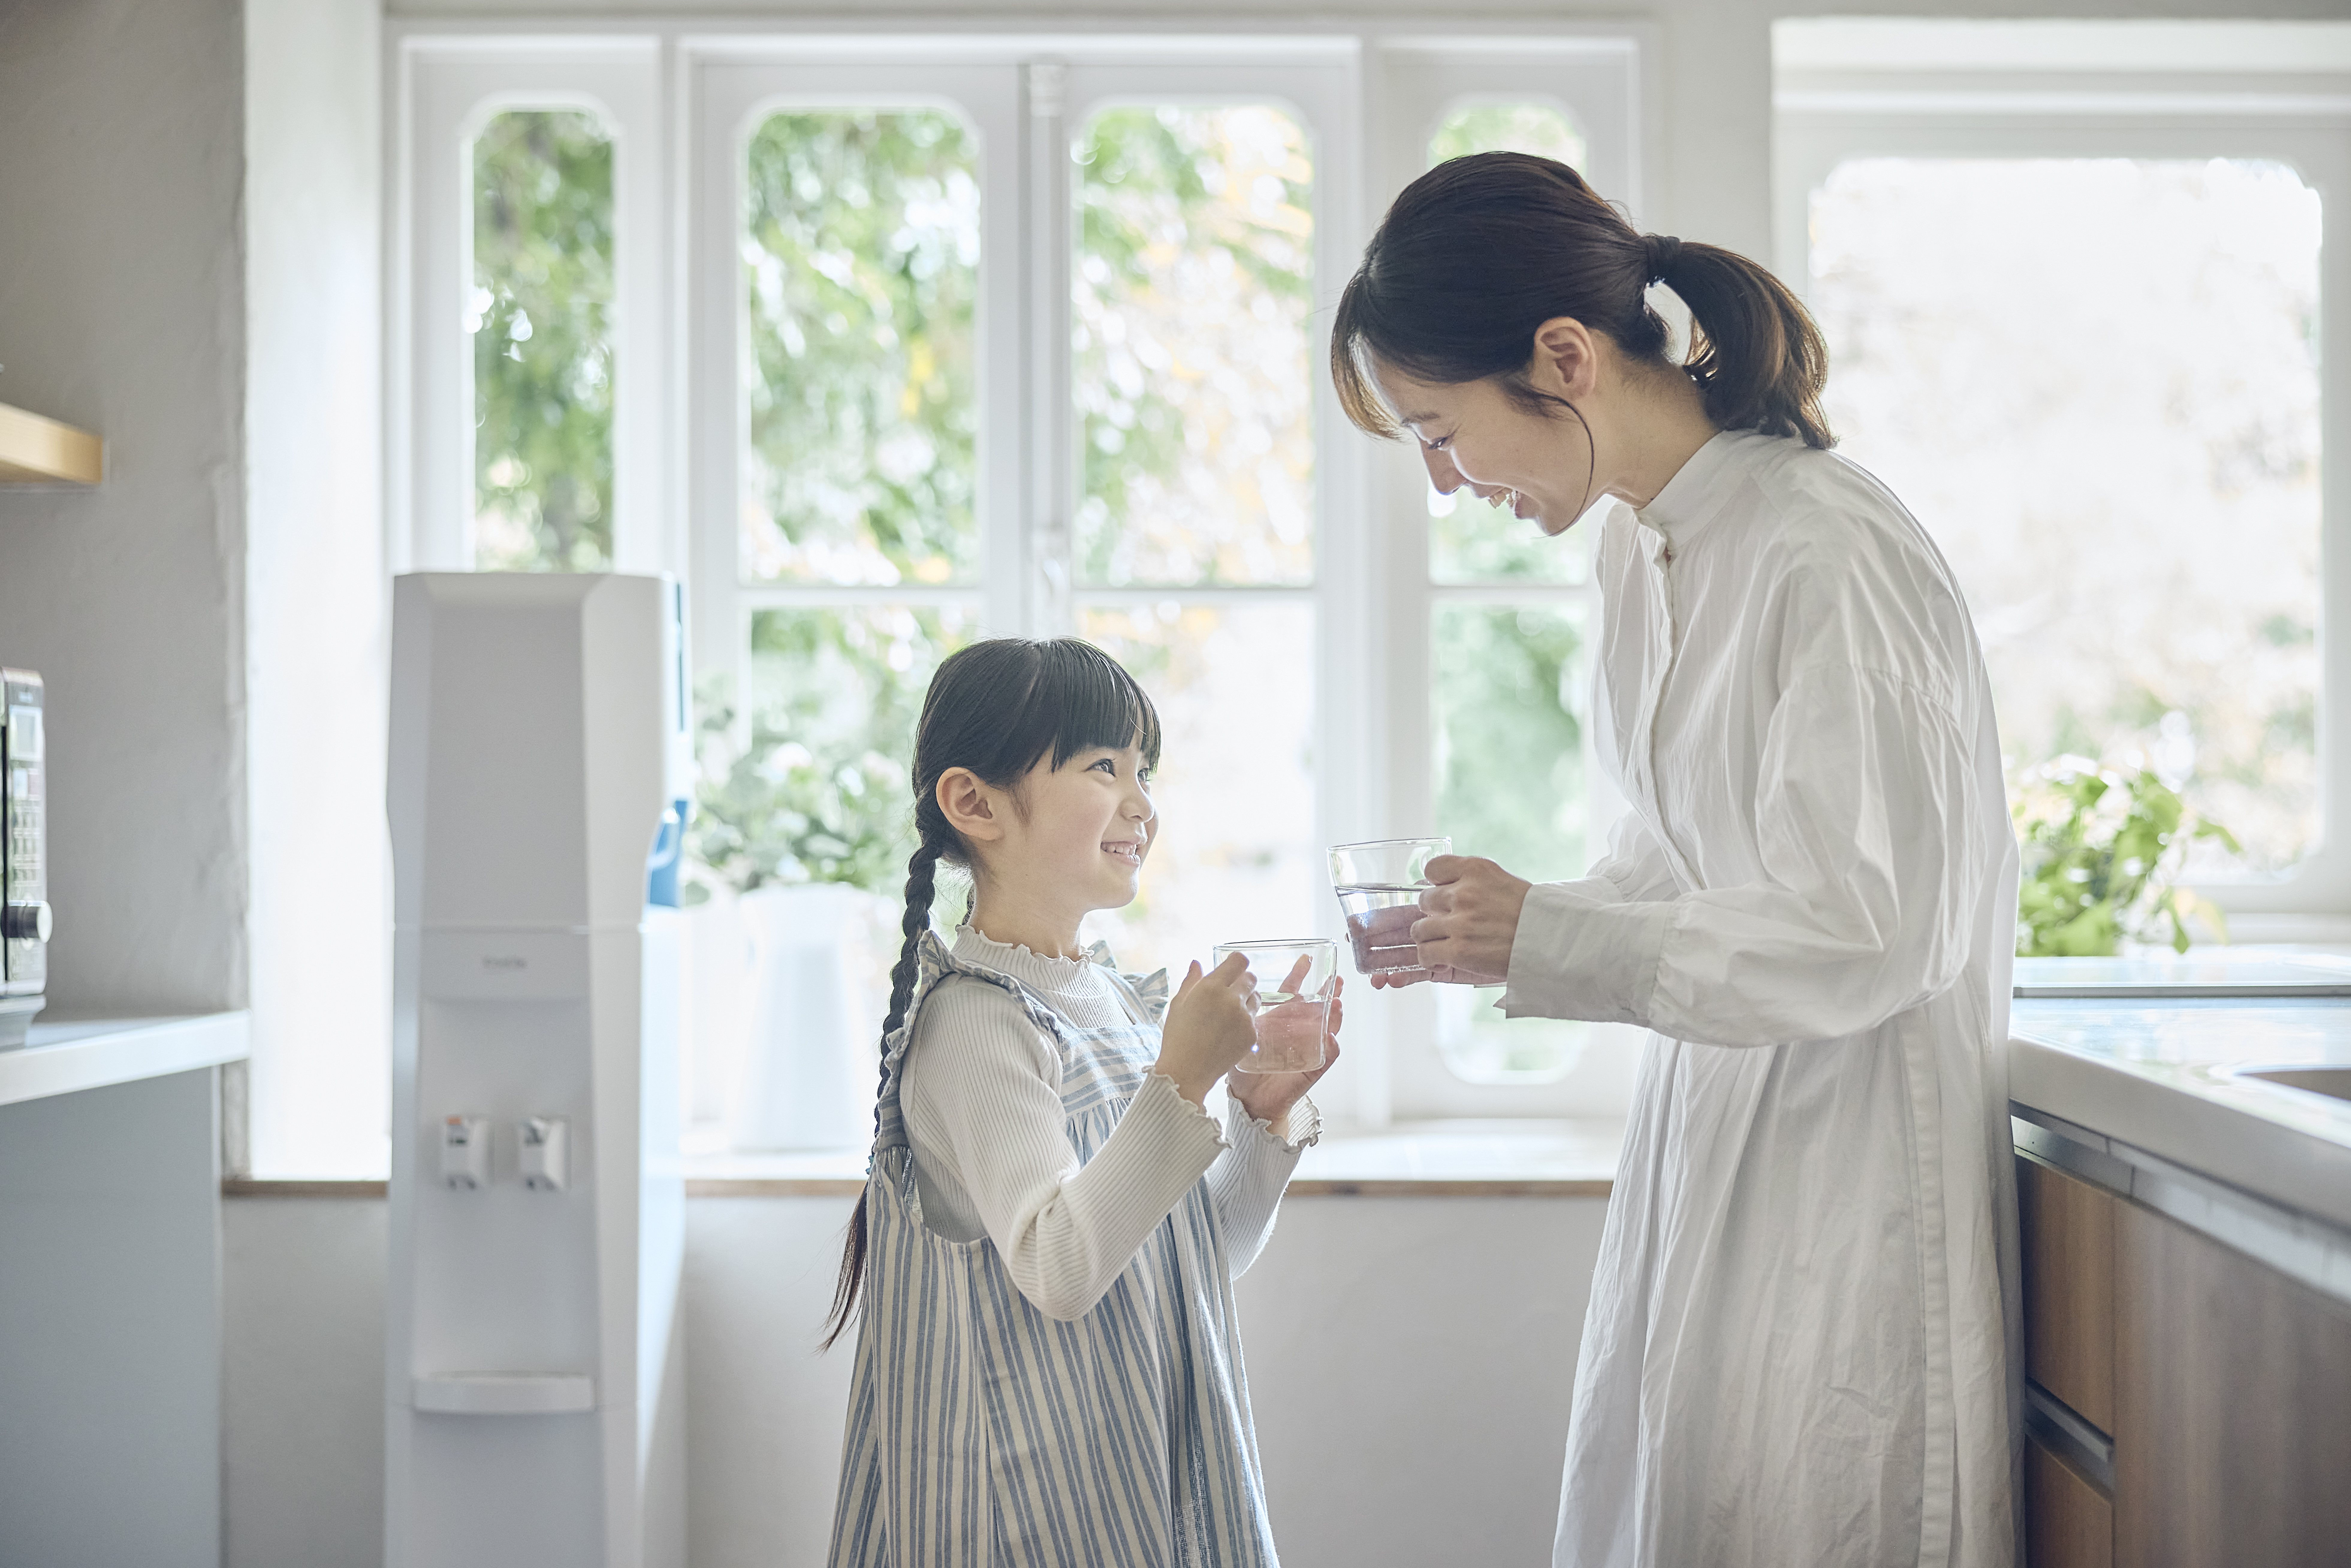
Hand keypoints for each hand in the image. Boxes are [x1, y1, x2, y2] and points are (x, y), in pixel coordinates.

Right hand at [1154, 952, 1257, 1104]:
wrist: (1187, 1071)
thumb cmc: (1177, 1037)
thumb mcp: (1179, 1004)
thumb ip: (1191, 981)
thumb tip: (1197, 963)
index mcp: (1211, 987)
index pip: (1239, 961)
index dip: (1236, 963)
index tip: (1231, 969)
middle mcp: (1232, 999)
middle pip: (1251, 978)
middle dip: (1242, 981)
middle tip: (1230, 992)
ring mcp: (1244, 1018)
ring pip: (1257, 997)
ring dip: (1247, 999)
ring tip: (1230, 1012)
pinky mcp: (1252, 1035)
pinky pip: (1255, 1019)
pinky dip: (1246, 1021)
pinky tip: (1230, 1031)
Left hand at [1226, 961, 1342, 1131]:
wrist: (1249, 1101)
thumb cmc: (1243, 1071)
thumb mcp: (1238, 1037)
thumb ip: (1233, 1017)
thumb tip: (1218, 987)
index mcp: (1279, 1023)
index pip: (1291, 994)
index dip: (1299, 976)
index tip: (1305, 958)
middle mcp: (1296, 1033)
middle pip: (1316, 1008)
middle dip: (1327, 992)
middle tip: (1335, 978)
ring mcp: (1306, 1051)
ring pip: (1326, 1029)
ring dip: (1334, 1017)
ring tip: (1337, 1003)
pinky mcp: (1311, 1069)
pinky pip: (1325, 1058)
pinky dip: (1330, 1049)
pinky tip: (1332, 1038)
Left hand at [1371, 854, 1529, 989]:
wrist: (1553, 941)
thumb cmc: (1531, 914)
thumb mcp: (1502, 882)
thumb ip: (1472, 882)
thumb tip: (1441, 888)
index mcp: (1477, 870)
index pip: (1433, 868)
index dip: (1435, 884)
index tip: (1444, 894)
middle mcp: (1465, 893)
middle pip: (1424, 901)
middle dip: (1434, 914)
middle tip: (1449, 925)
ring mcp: (1460, 923)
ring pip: (1419, 930)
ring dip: (1430, 939)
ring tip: (1446, 945)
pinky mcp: (1459, 951)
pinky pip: (1425, 954)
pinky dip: (1431, 959)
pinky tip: (1444, 961)